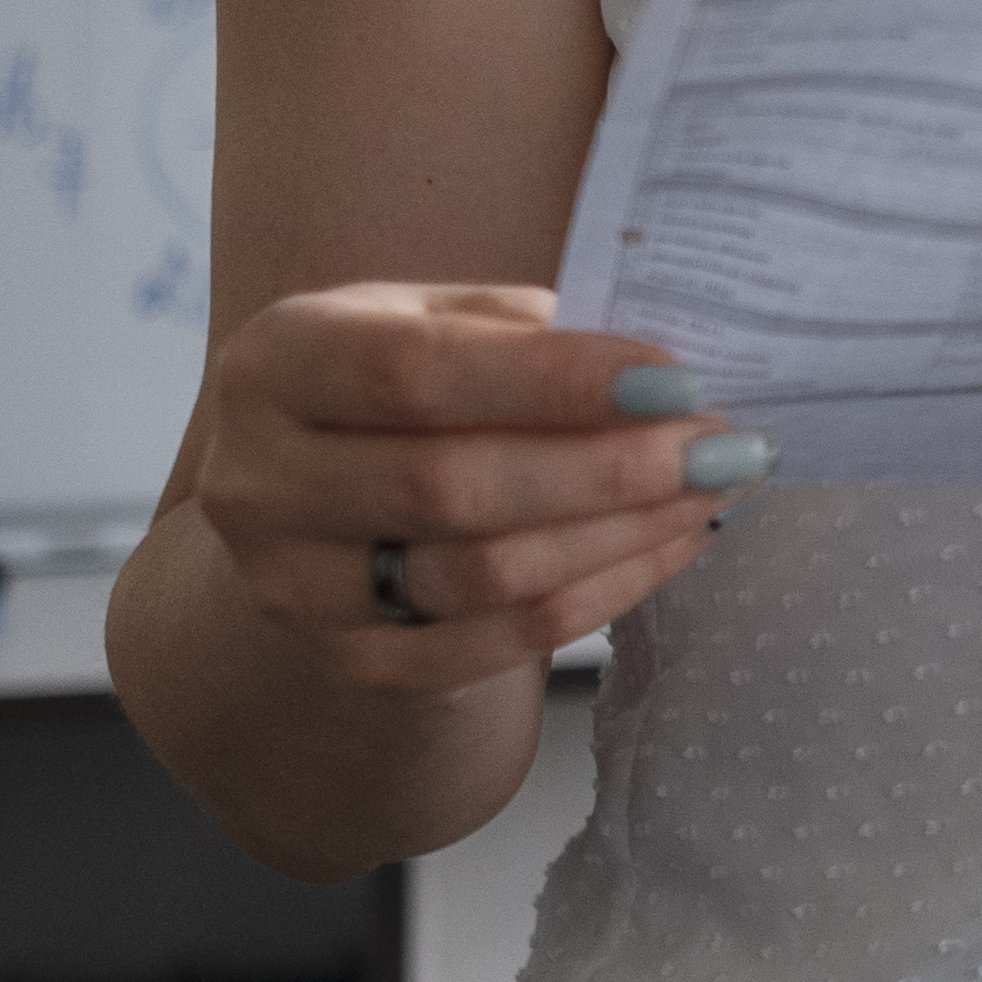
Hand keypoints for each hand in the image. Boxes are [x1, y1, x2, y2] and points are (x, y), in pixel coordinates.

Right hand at [181, 280, 767, 688]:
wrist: (321, 501)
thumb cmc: (398, 386)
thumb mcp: (432, 318)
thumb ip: (523, 329)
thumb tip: (661, 363)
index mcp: (275, 363)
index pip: (415, 374)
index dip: (553, 379)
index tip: (675, 375)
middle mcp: (258, 482)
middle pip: (451, 488)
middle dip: (610, 467)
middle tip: (723, 443)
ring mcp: (294, 588)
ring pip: (484, 575)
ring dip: (623, 533)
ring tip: (715, 487)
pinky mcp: (353, 662)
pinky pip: (500, 640)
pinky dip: (604, 591)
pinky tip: (671, 544)